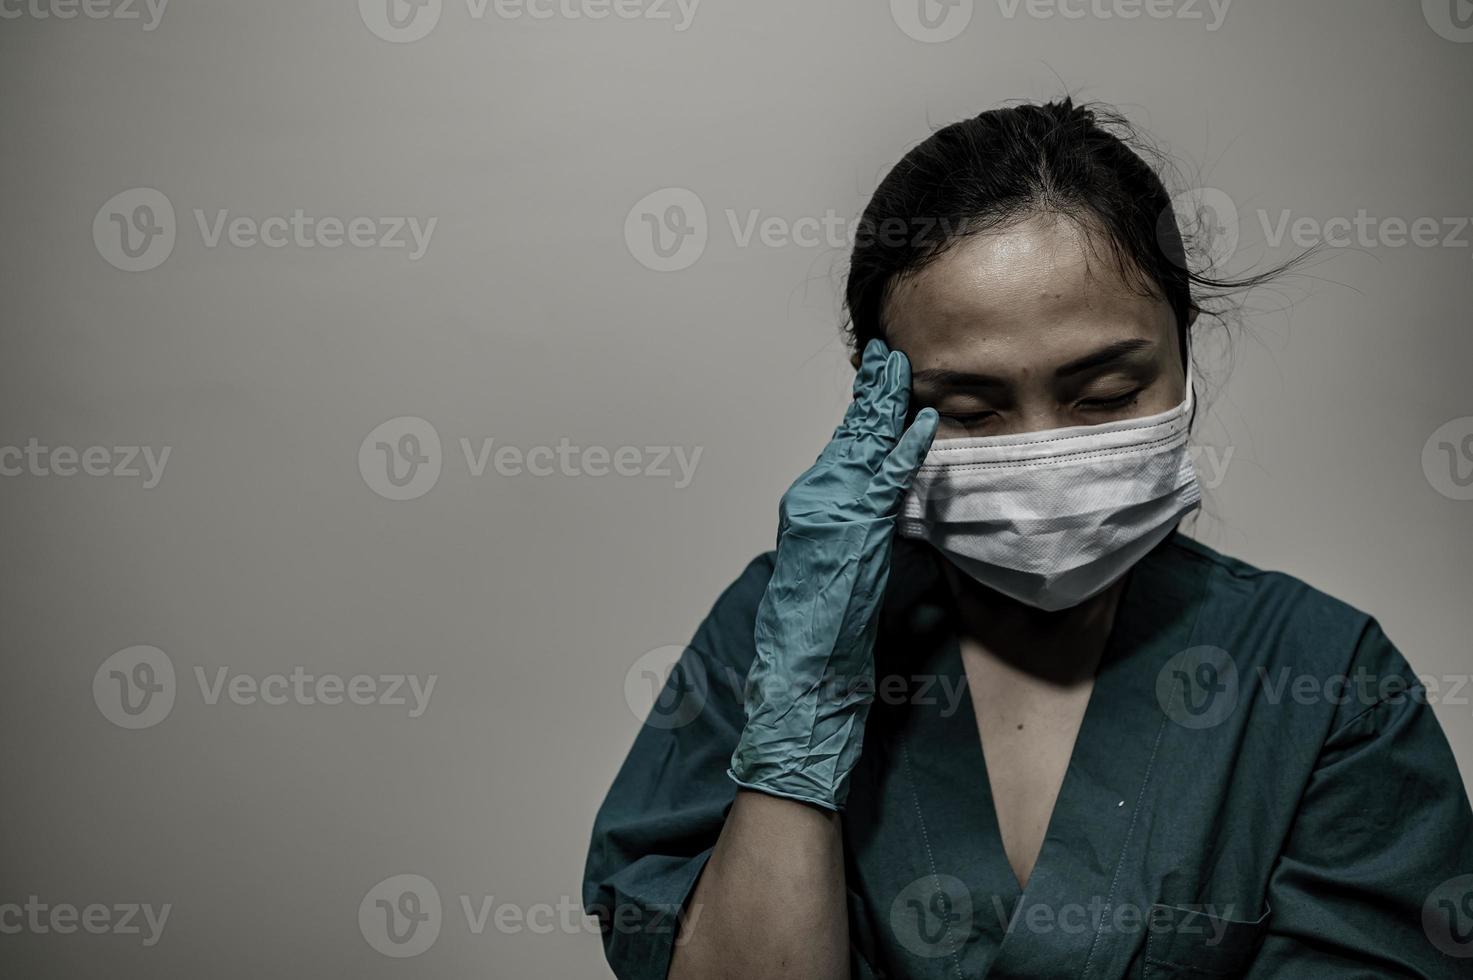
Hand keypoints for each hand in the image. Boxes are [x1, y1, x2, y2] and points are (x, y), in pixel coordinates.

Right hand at [728, 339, 937, 810]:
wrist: (799, 678)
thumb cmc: (816, 642)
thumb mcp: (843, 583)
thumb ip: (865, 548)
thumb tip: (898, 530)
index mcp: (815, 515)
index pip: (844, 454)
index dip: (864, 419)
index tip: (881, 387)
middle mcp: (816, 506)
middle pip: (850, 439)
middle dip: (872, 397)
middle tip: (890, 357)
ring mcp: (830, 515)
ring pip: (862, 449)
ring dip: (885, 407)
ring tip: (904, 370)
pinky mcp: (849, 532)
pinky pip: (884, 482)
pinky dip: (905, 450)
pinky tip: (922, 422)